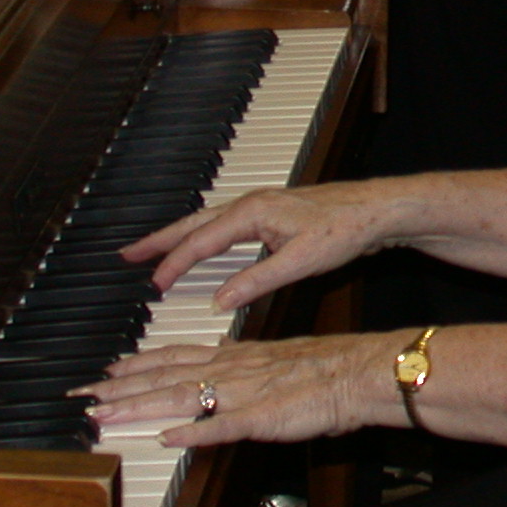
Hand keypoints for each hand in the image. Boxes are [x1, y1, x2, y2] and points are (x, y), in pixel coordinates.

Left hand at [78, 331, 401, 446]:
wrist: (361, 370)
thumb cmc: (326, 371)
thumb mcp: (274, 365)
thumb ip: (239, 375)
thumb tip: (212, 388)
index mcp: (236, 356)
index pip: (175, 358)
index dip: (136, 365)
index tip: (106, 371)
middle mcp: (233, 370)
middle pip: (165, 376)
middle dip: (119, 387)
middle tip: (83, 395)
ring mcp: (245, 393)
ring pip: (182, 397)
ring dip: (139, 406)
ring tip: (104, 414)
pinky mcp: (263, 416)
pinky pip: (224, 425)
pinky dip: (195, 432)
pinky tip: (169, 439)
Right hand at [122, 182, 401, 307]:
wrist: (379, 208)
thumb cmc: (346, 229)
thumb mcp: (299, 262)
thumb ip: (256, 281)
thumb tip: (219, 301)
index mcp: (252, 213)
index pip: (200, 242)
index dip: (174, 265)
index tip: (152, 286)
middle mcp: (252, 204)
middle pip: (194, 223)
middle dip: (160, 239)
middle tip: (127, 254)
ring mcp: (262, 207)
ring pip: (209, 222)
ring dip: (180, 236)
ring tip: (153, 250)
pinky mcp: (273, 213)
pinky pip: (226, 225)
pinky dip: (205, 235)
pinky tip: (203, 246)